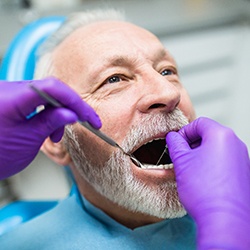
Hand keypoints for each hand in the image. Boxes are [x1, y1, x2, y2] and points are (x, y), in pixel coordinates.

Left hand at [0, 77, 100, 179]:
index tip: (89, 117)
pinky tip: (48, 129)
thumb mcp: (26, 141)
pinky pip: (35, 101)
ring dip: (58, 113)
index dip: (75, 102)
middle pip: (51, 90)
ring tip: (56, 135)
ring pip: (45, 95)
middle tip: (83, 123)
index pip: (53, 89)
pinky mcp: (9, 101)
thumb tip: (71, 114)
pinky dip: (46, 114)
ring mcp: (8, 94)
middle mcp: (8, 90)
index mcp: (11, 98)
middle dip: (69, 108)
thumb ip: (50, 123)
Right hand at [166, 117, 249, 248]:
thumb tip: (172, 137)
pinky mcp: (243, 172)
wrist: (225, 219)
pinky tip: (203, 177)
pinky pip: (225, 159)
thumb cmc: (205, 190)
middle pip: (209, 133)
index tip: (177, 143)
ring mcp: (242, 158)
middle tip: (182, 155)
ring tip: (191, 168)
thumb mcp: (181, 162)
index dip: (184, 131)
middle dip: (192, 143)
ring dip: (201, 153)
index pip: (199, 123)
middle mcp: (235, 144)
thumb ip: (175, 144)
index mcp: (221, 135)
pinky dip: (212, 162)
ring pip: (217, 147)